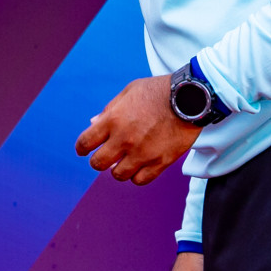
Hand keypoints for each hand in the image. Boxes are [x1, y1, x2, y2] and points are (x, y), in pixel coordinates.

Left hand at [74, 74, 200, 184]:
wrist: (189, 98)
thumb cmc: (156, 91)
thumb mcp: (127, 93)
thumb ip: (109, 110)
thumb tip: (93, 124)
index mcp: (113, 120)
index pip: (86, 142)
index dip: (81, 148)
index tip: (83, 150)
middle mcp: (124, 139)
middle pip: (98, 163)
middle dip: (98, 162)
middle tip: (104, 158)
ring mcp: (142, 153)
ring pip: (118, 175)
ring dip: (118, 170)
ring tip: (123, 163)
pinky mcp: (160, 162)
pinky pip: (140, 180)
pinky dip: (136, 176)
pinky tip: (138, 168)